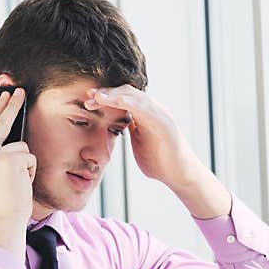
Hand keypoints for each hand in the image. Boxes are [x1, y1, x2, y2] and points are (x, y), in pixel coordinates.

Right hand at [0, 88, 35, 224]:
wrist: (2, 219)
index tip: (3, 95)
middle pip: (1, 122)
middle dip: (12, 105)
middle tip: (20, 90)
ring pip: (22, 148)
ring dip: (25, 165)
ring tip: (16, 181)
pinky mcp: (11, 159)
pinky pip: (30, 158)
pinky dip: (30, 172)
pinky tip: (21, 183)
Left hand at [83, 85, 203, 189]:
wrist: (180, 175)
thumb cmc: (160, 161)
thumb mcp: (139, 141)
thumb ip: (130, 129)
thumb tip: (114, 124)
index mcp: (145, 114)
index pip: (123, 98)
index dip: (105, 97)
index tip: (88, 101)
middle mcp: (153, 110)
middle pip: (126, 93)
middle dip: (106, 93)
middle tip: (87, 96)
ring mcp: (160, 114)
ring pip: (135, 96)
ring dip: (114, 95)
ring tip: (97, 97)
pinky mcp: (164, 122)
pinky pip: (145, 108)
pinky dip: (130, 102)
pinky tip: (117, 101)